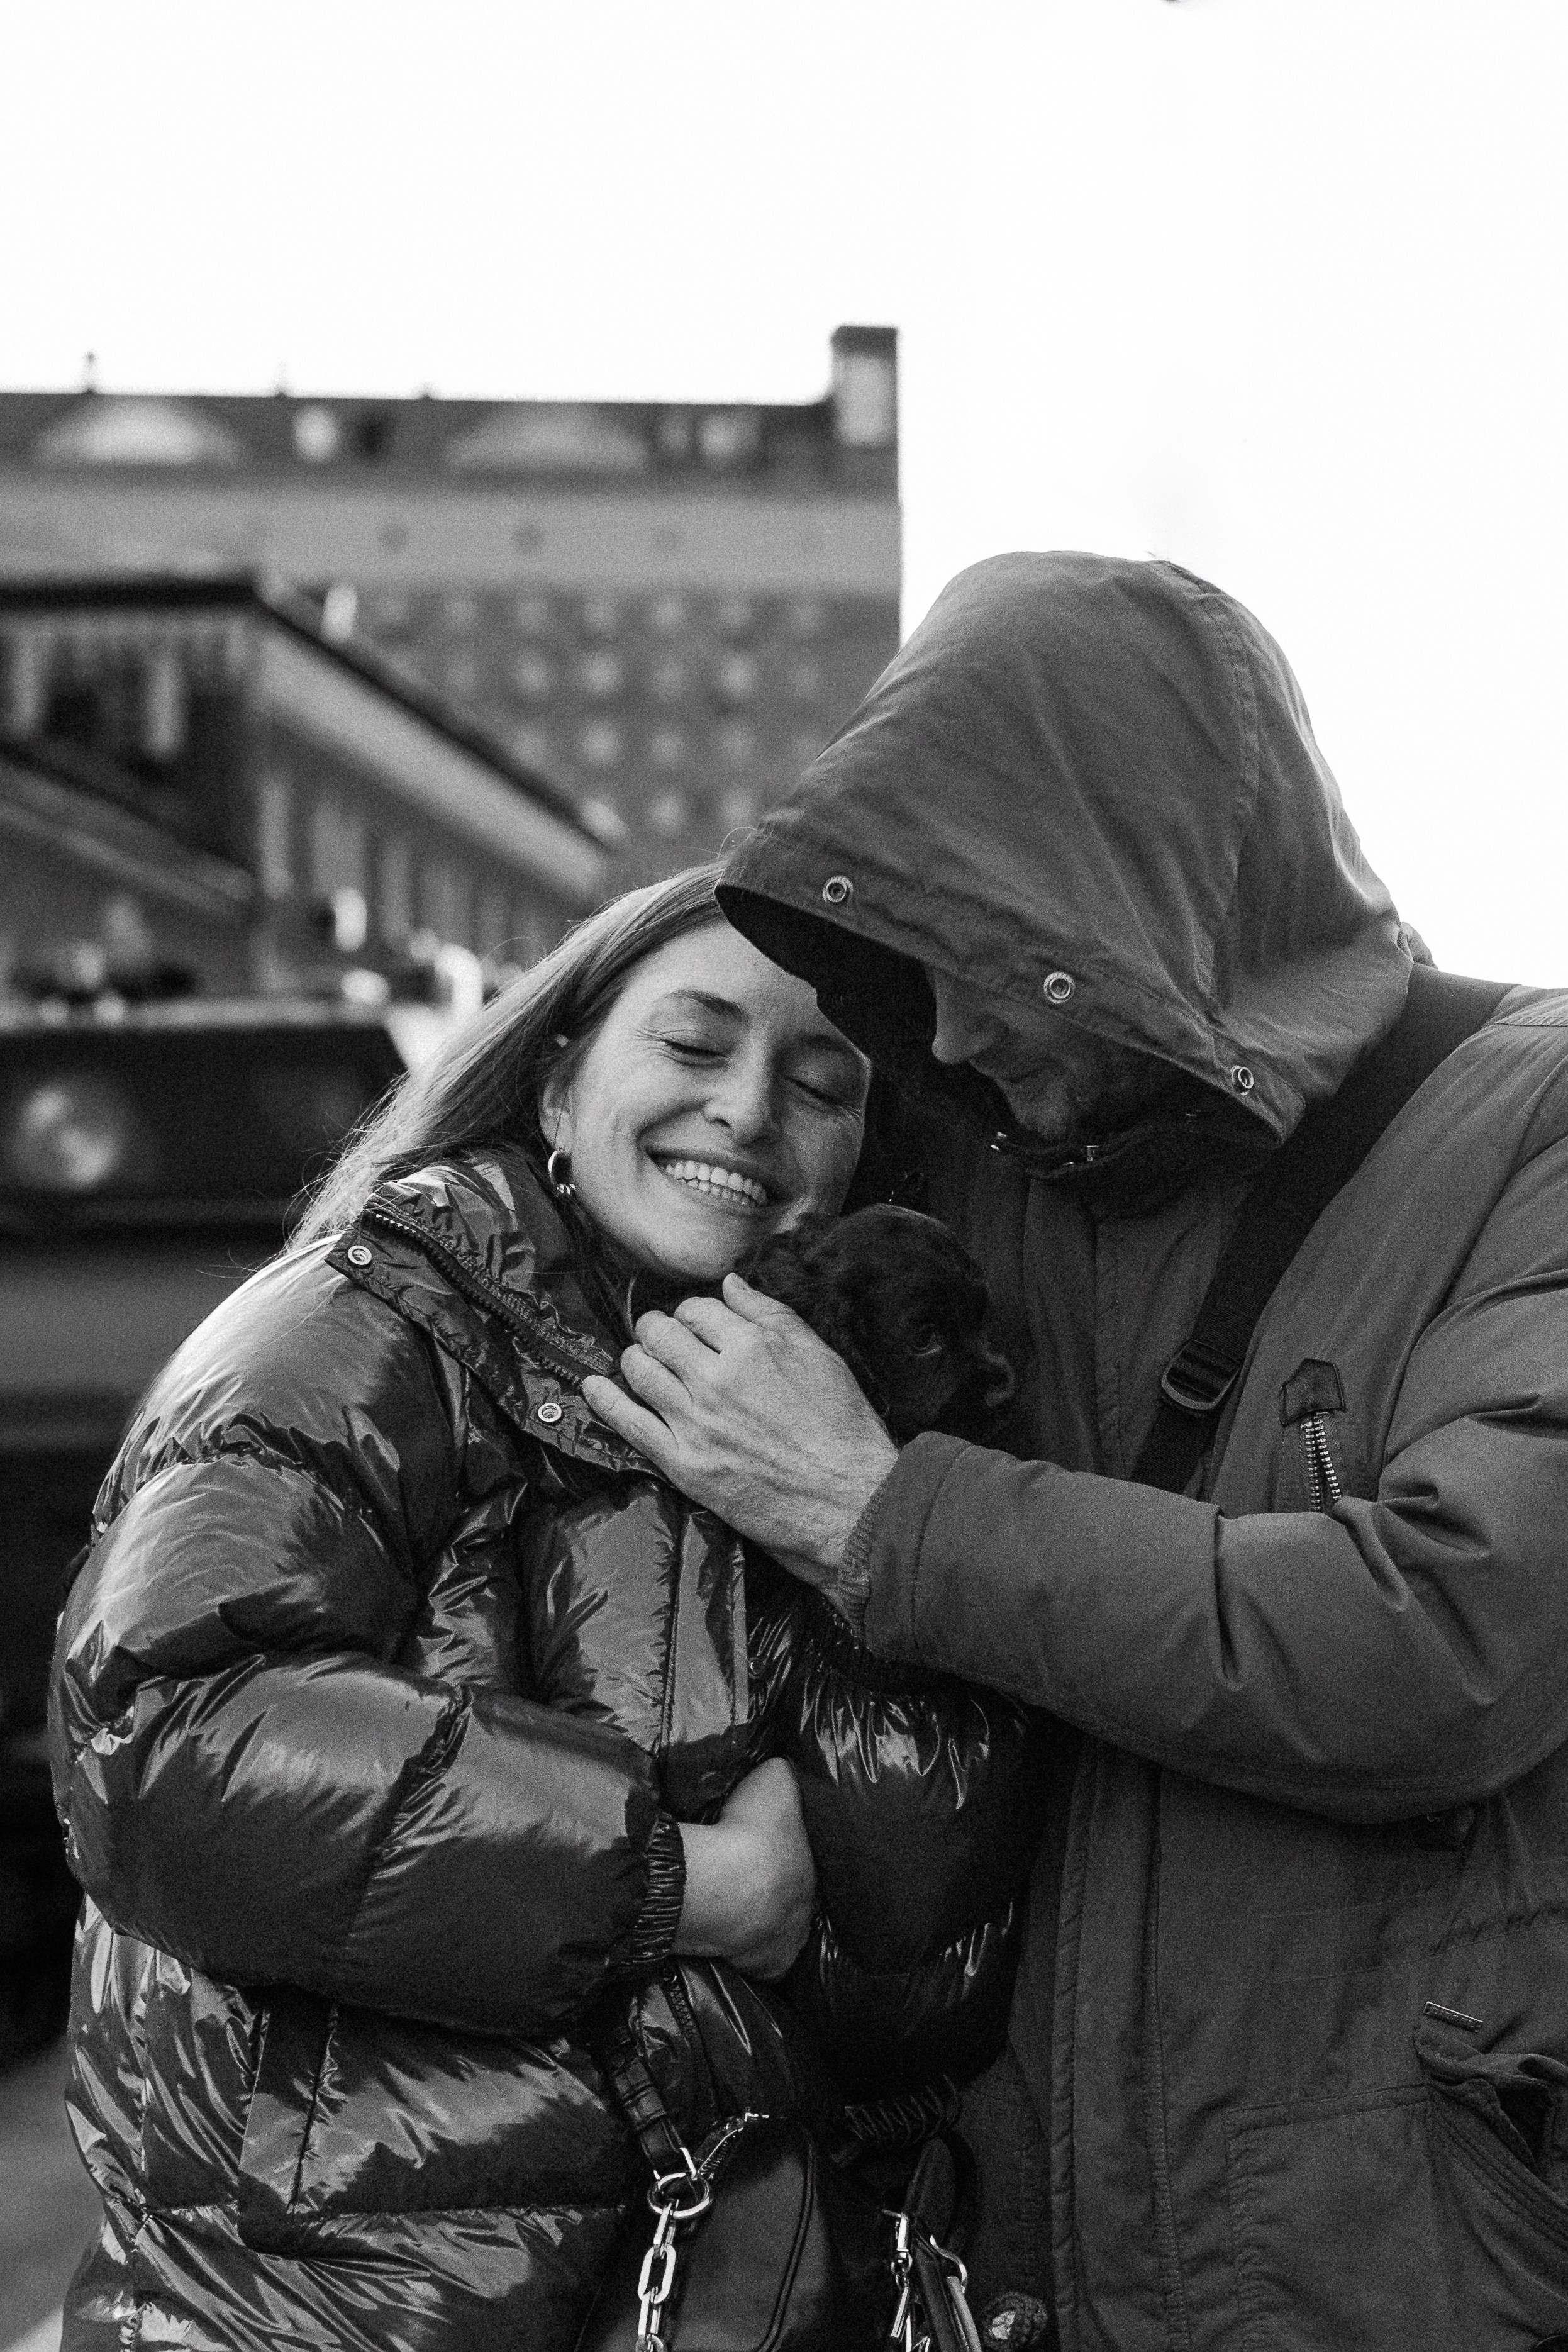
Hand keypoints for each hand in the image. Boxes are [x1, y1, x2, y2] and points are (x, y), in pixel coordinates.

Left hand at [581, 1273, 898, 1580]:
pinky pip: (628, 1424)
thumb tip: (729, 1283)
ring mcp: (695, 1422)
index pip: (697, 1308)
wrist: (848, 1500)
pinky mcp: (683, 1463)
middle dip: (657, 1328)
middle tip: (663, 1337)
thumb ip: (770, 1314)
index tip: (696, 1323)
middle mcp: (716, 1379)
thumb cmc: (842, 1427)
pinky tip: (592, 1386)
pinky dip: (604, 1400)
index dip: (693, 1312)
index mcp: (752, 1346)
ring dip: (634, 1356)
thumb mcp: (819, 1355)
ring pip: (639, 1370)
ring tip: (642, 1360)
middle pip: (660, 1333)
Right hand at [673, 1758, 816, 1979]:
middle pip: (795, 1900)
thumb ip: (783, 1776)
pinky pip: (757, 1961)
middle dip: (778, 1891)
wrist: (722, 1882)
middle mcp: (809, 1909)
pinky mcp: (764, 1968)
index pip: (808, 1862)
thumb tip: (786, 1769)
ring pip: (779, 1932)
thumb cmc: (753, 1827)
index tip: (772, 1850)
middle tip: (752, 1879)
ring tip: (739, 1909)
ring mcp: (788, 1943)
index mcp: (817, 1867)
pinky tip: (730, 1939)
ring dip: (762, 1922)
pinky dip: (745, 1951)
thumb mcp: (775, 1779)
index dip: (789, 1855)